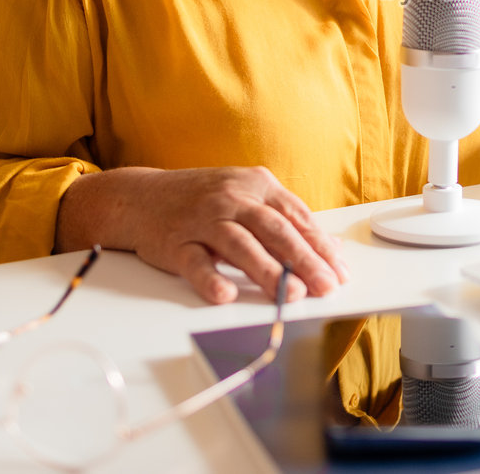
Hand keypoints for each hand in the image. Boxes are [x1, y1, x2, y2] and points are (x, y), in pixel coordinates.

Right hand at [56, 165, 347, 304]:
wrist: (139, 197)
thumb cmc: (202, 201)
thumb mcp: (247, 197)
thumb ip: (286, 220)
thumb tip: (332, 248)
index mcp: (256, 185)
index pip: (296, 217)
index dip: (320, 246)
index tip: (340, 272)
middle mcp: (231, 198)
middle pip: (275, 230)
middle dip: (305, 260)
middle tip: (326, 287)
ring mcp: (202, 219)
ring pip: (240, 245)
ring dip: (268, 271)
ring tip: (291, 294)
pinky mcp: (174, 242)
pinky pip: (194, 262)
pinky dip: (210, 278)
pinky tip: (226, 295)